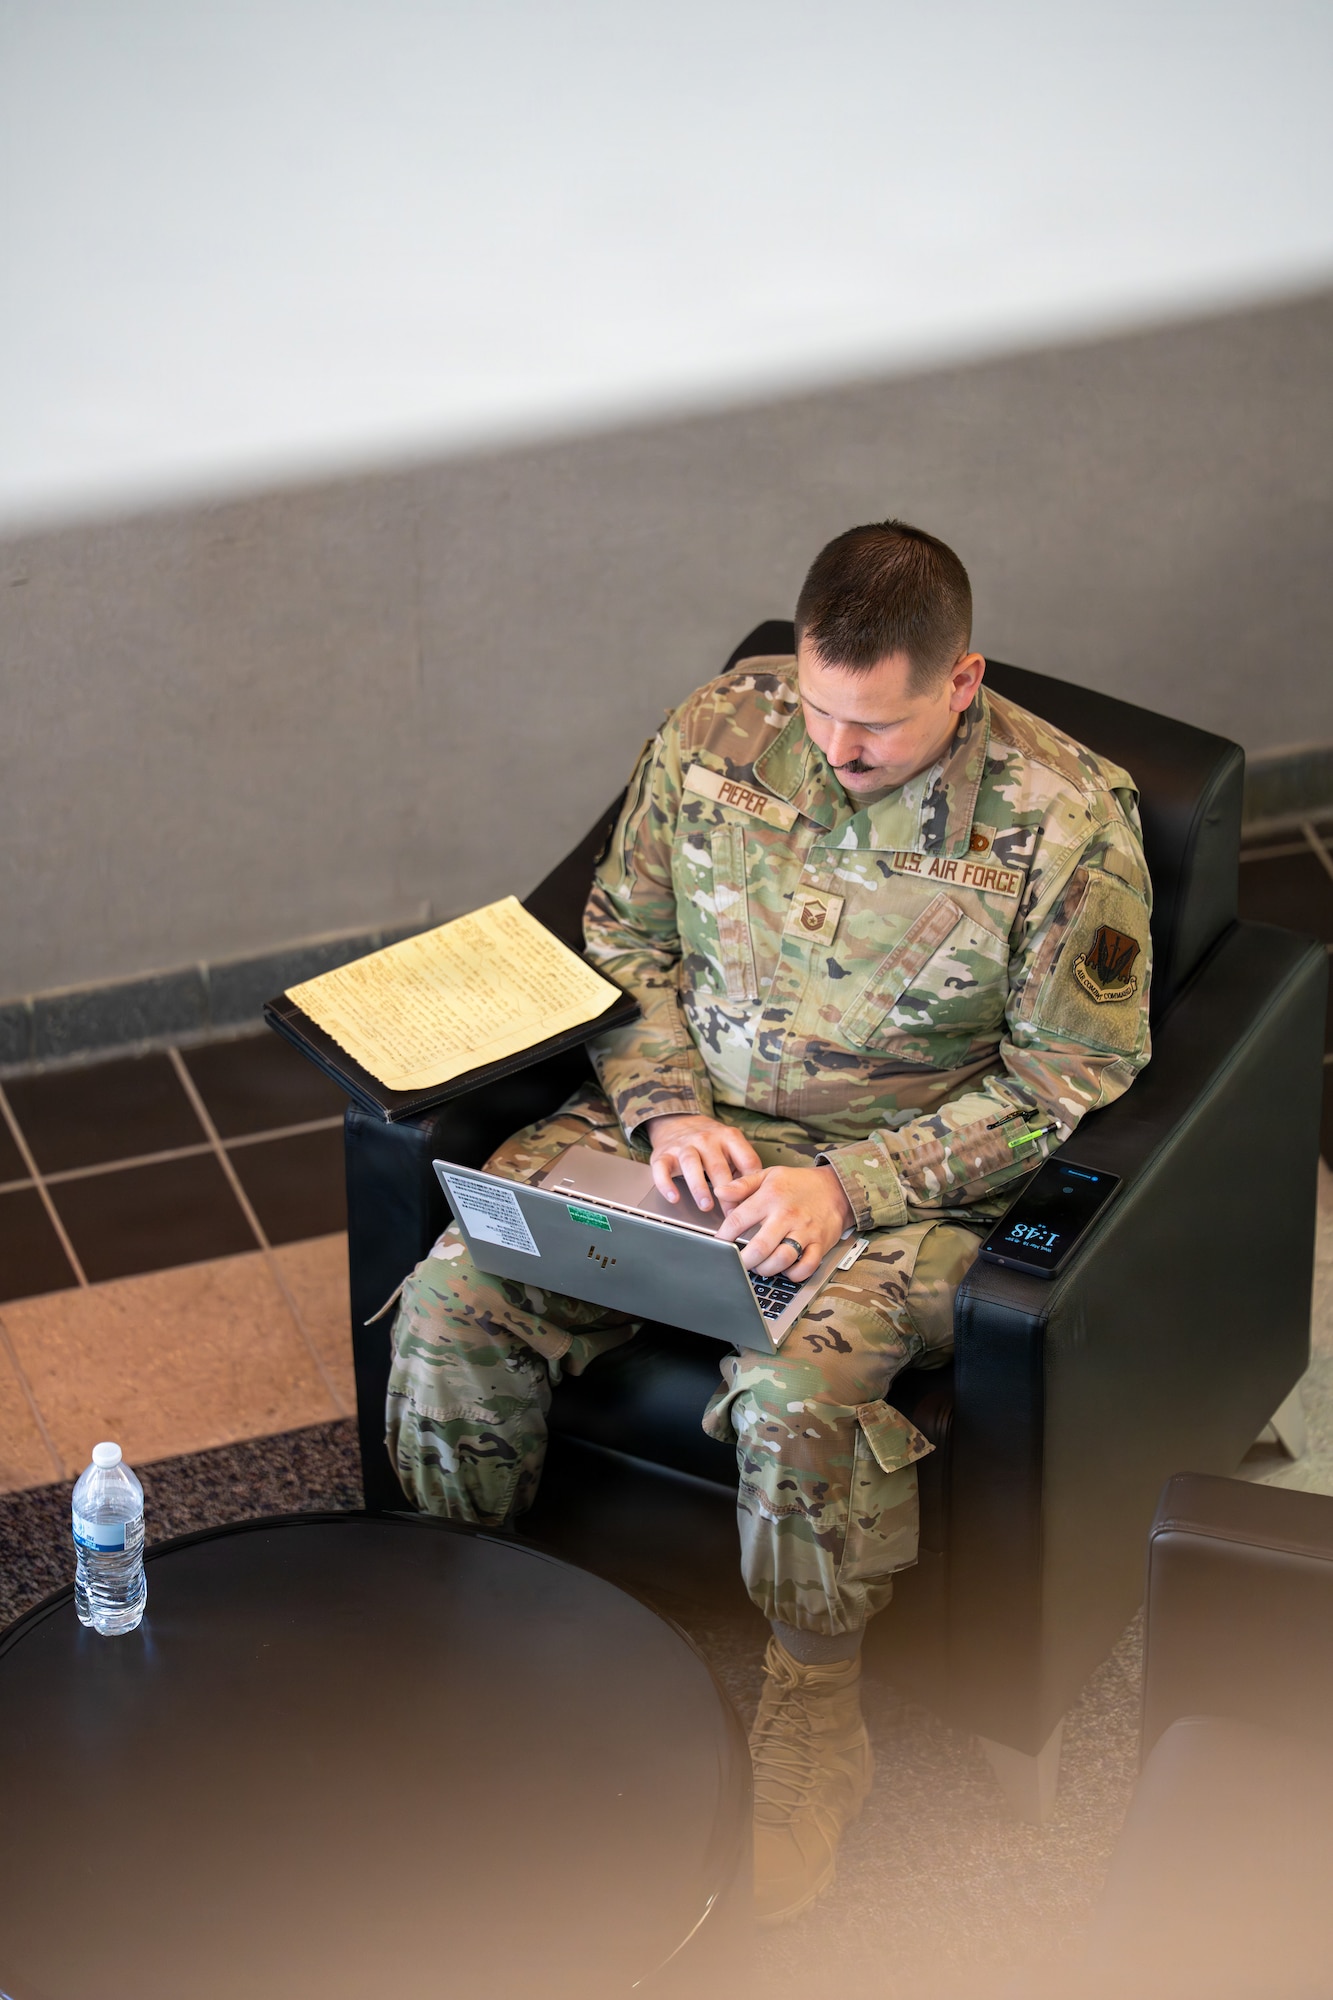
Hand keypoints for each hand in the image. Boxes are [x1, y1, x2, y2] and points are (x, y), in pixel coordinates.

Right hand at [643, 1114, 762, 1213]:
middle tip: (731, 1214)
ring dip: (699, 1186)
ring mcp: (683, 1146)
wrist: (676, 1122)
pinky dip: (666, 1184)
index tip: (752, 1204)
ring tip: (706, 1206)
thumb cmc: (710, 1142)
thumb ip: (744, 1166)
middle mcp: (706, 1139)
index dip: (751, 1184)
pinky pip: (662, 1169)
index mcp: (729, 1137)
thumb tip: (758, 1195)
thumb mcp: (732, 1146)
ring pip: (691, 1164)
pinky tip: (674, 1198)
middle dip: (726, 1192)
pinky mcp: (663, 1155)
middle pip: (718, 1165)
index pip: (745, 1160)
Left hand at [714, 1165, 854, 1280]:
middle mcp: (787, 1215)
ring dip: (766, 1269)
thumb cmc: (799, 1184)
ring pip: (781, 1260)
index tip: (718, 1245)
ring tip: (760, 1266)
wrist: (837, 1187)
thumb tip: (720, 1192)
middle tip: (739, 1262)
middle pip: (759, 1247)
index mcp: (770, 1197)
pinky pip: (806, 1267)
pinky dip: (793, 1274)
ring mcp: (805, 1231)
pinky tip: (785, 1269)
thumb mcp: (769, 1175)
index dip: (724, 1236)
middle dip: (744, 1261)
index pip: (738, 1220)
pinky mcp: (820, 1244)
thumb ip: (742, 1184)